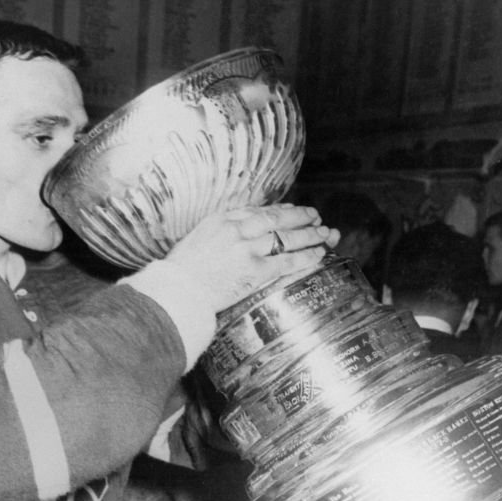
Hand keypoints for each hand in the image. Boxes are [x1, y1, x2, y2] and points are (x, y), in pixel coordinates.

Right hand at [166, 203, 339, 309]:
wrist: (175, 291)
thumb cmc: (180, 273)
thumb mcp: (196, 240)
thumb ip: (218, 234)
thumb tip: (233, 235)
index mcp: (221, 219)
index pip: (257, 210)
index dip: (278, 210)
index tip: (290, 209)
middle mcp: (237, 229)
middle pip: (277, 218)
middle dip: (300, 216)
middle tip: (315, 215)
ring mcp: (247, 249)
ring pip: (287, 237)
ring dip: (310, 234)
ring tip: (326, 232)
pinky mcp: (254, 271)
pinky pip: (287, 261)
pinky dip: (306, 255)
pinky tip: (319, 252)